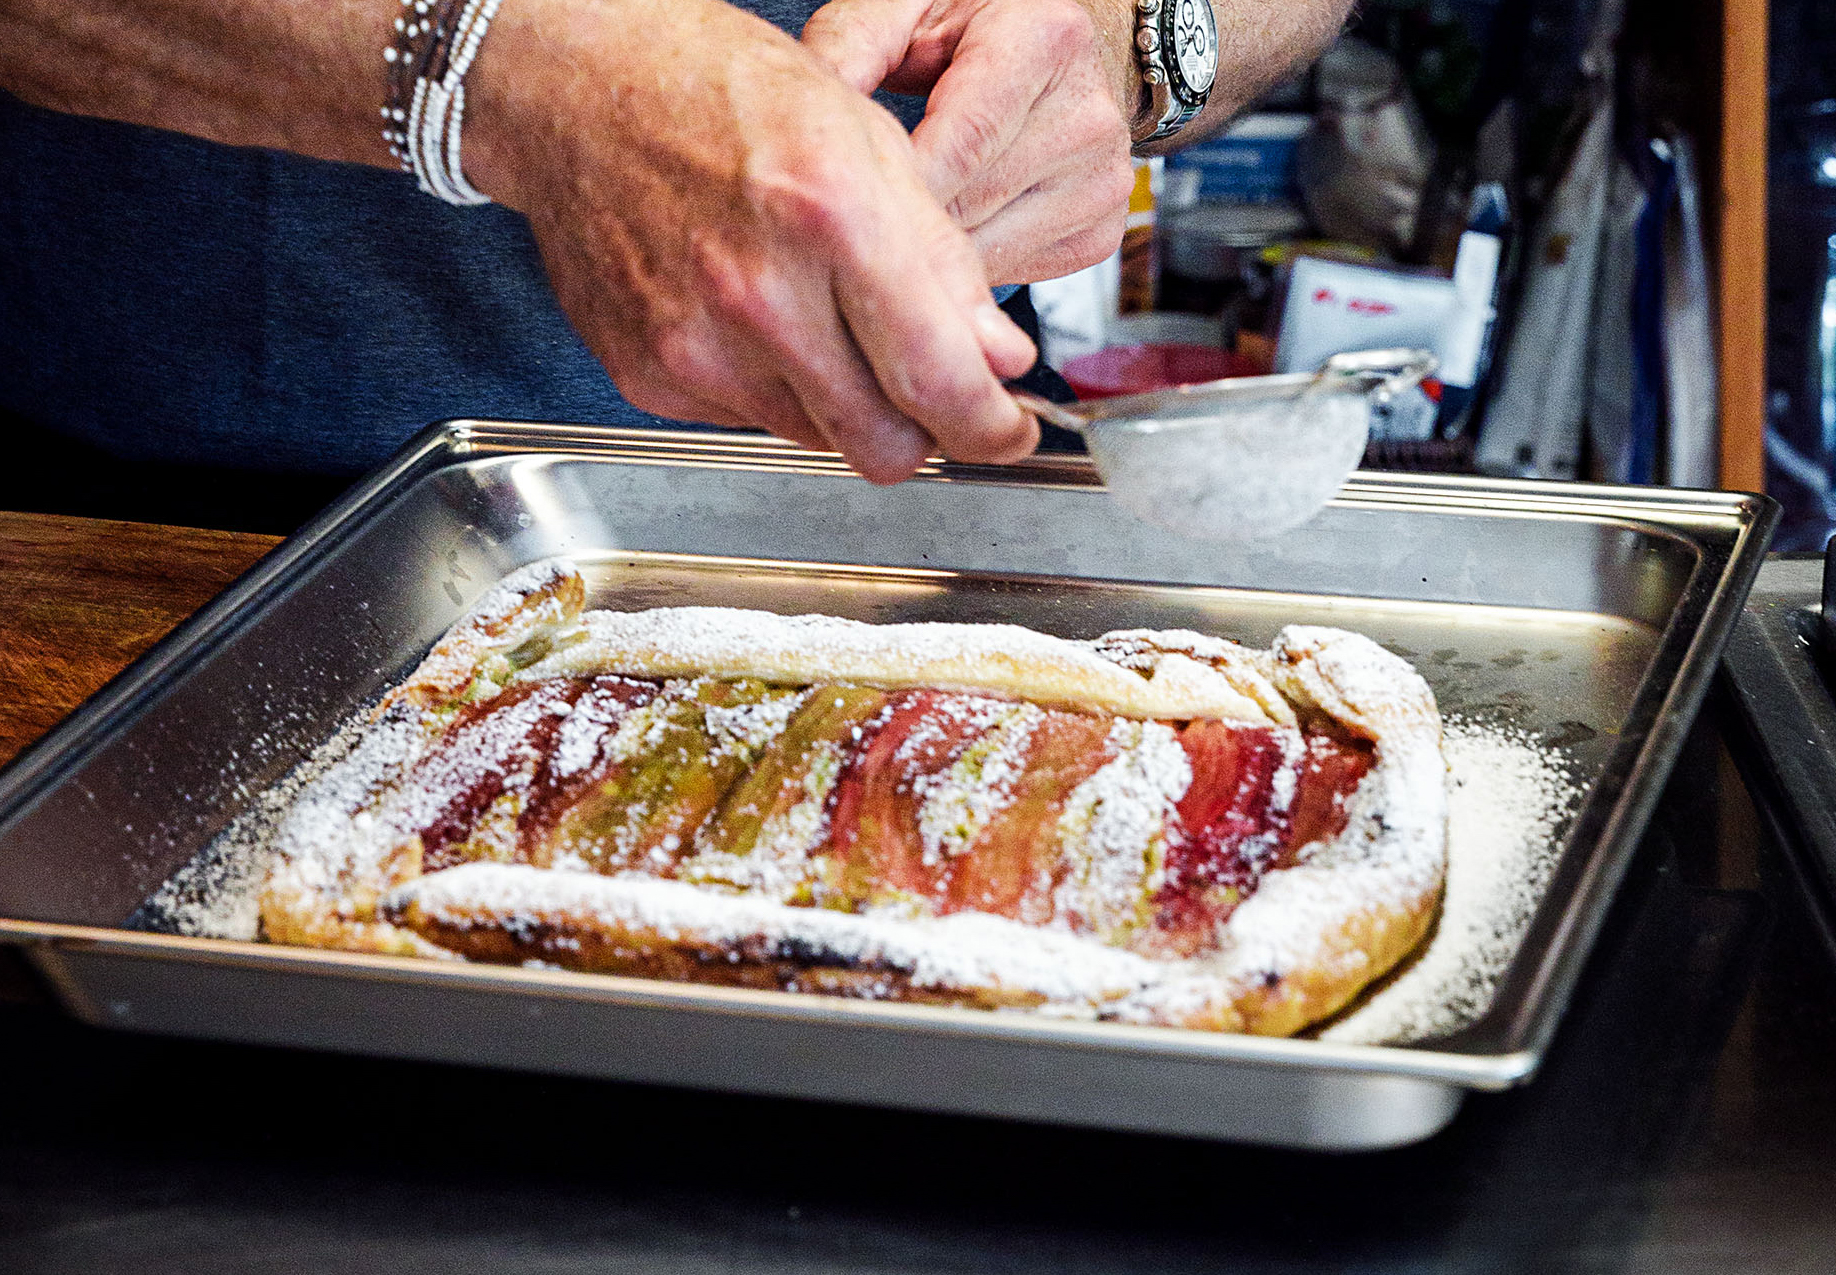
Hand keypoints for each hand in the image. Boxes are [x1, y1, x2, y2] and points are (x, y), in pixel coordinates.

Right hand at [466, 0, 1038, 483]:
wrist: (575, 90)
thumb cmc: (715, 92)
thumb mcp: (865, 141)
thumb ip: (945, 264)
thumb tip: (1000, 361)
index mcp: (828, 217)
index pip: (939, 381)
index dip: (991, 428)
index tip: (1007, 432)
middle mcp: (756, 295)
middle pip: (883, 446)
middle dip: (925, 433)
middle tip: (932, 395)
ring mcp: (695, 345)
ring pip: (821, 440)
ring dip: (846, 403)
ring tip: (822, 317)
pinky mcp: (650, 375)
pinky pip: (749, 420)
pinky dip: (774, 387)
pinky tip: (755, 317)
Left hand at [802, 0, 1136, 285]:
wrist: (1054, 53)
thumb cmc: (970, 25)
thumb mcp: (907, 8)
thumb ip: (850, 46)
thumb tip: (800, 119)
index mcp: (1044, 39)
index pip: (960, 143)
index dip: (893, 184)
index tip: (835, 207)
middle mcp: (1088, 114)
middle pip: (971, 204)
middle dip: (901, 223)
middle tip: (844, 229)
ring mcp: (1104, 180)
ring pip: (988, 251)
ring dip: (929, 254)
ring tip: (887, 231)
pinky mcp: (1102, 233)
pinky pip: (1014, 274)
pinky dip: (966, 268)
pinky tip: (942, 238)